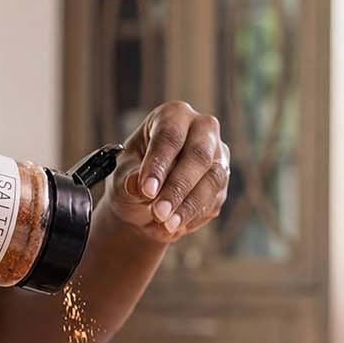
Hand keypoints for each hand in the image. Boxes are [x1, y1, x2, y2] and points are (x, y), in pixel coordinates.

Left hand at [110, 101, 228, 241]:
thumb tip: (137, 185)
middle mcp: (202, 130)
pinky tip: (174, 226)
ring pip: (213, 179)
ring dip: (189, 205)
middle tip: (159, 212)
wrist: (144, 203)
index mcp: (173, 115)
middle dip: (179, 186)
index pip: (170, 135)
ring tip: (166, 225)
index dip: (159, 163)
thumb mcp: (121, 176)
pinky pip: (214, 200)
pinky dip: (194, 216)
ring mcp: (217, 156)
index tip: (147, 190)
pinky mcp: (222, 183)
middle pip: (199, 154)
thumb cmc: (132, 177)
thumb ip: (129, 179)